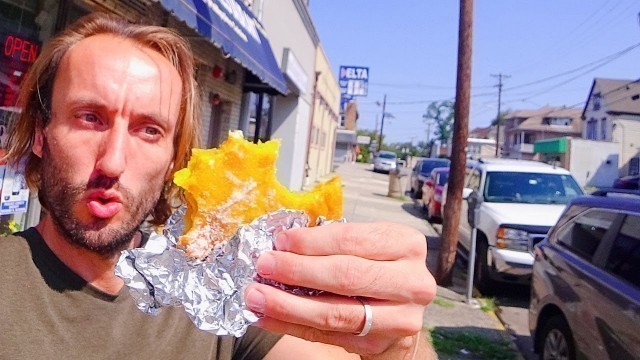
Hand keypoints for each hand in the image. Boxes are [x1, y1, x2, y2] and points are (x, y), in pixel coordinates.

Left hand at [244, 222, 435, 357]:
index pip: (353, 240)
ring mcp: (400, 317)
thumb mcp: (367, 245)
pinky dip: (291, 325)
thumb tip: (282, 244)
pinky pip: (326, 335)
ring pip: (335, 312)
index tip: (280, 241)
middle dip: (297, 271)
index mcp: (406, 244)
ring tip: (256, 296)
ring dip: (288, 305)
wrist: (401, 311)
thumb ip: (333, 243)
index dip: (312, 242)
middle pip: (345, 276)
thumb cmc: (377, 268)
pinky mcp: (379, 343)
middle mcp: (411, 281)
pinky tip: (266, 316)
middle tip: (264, 265)